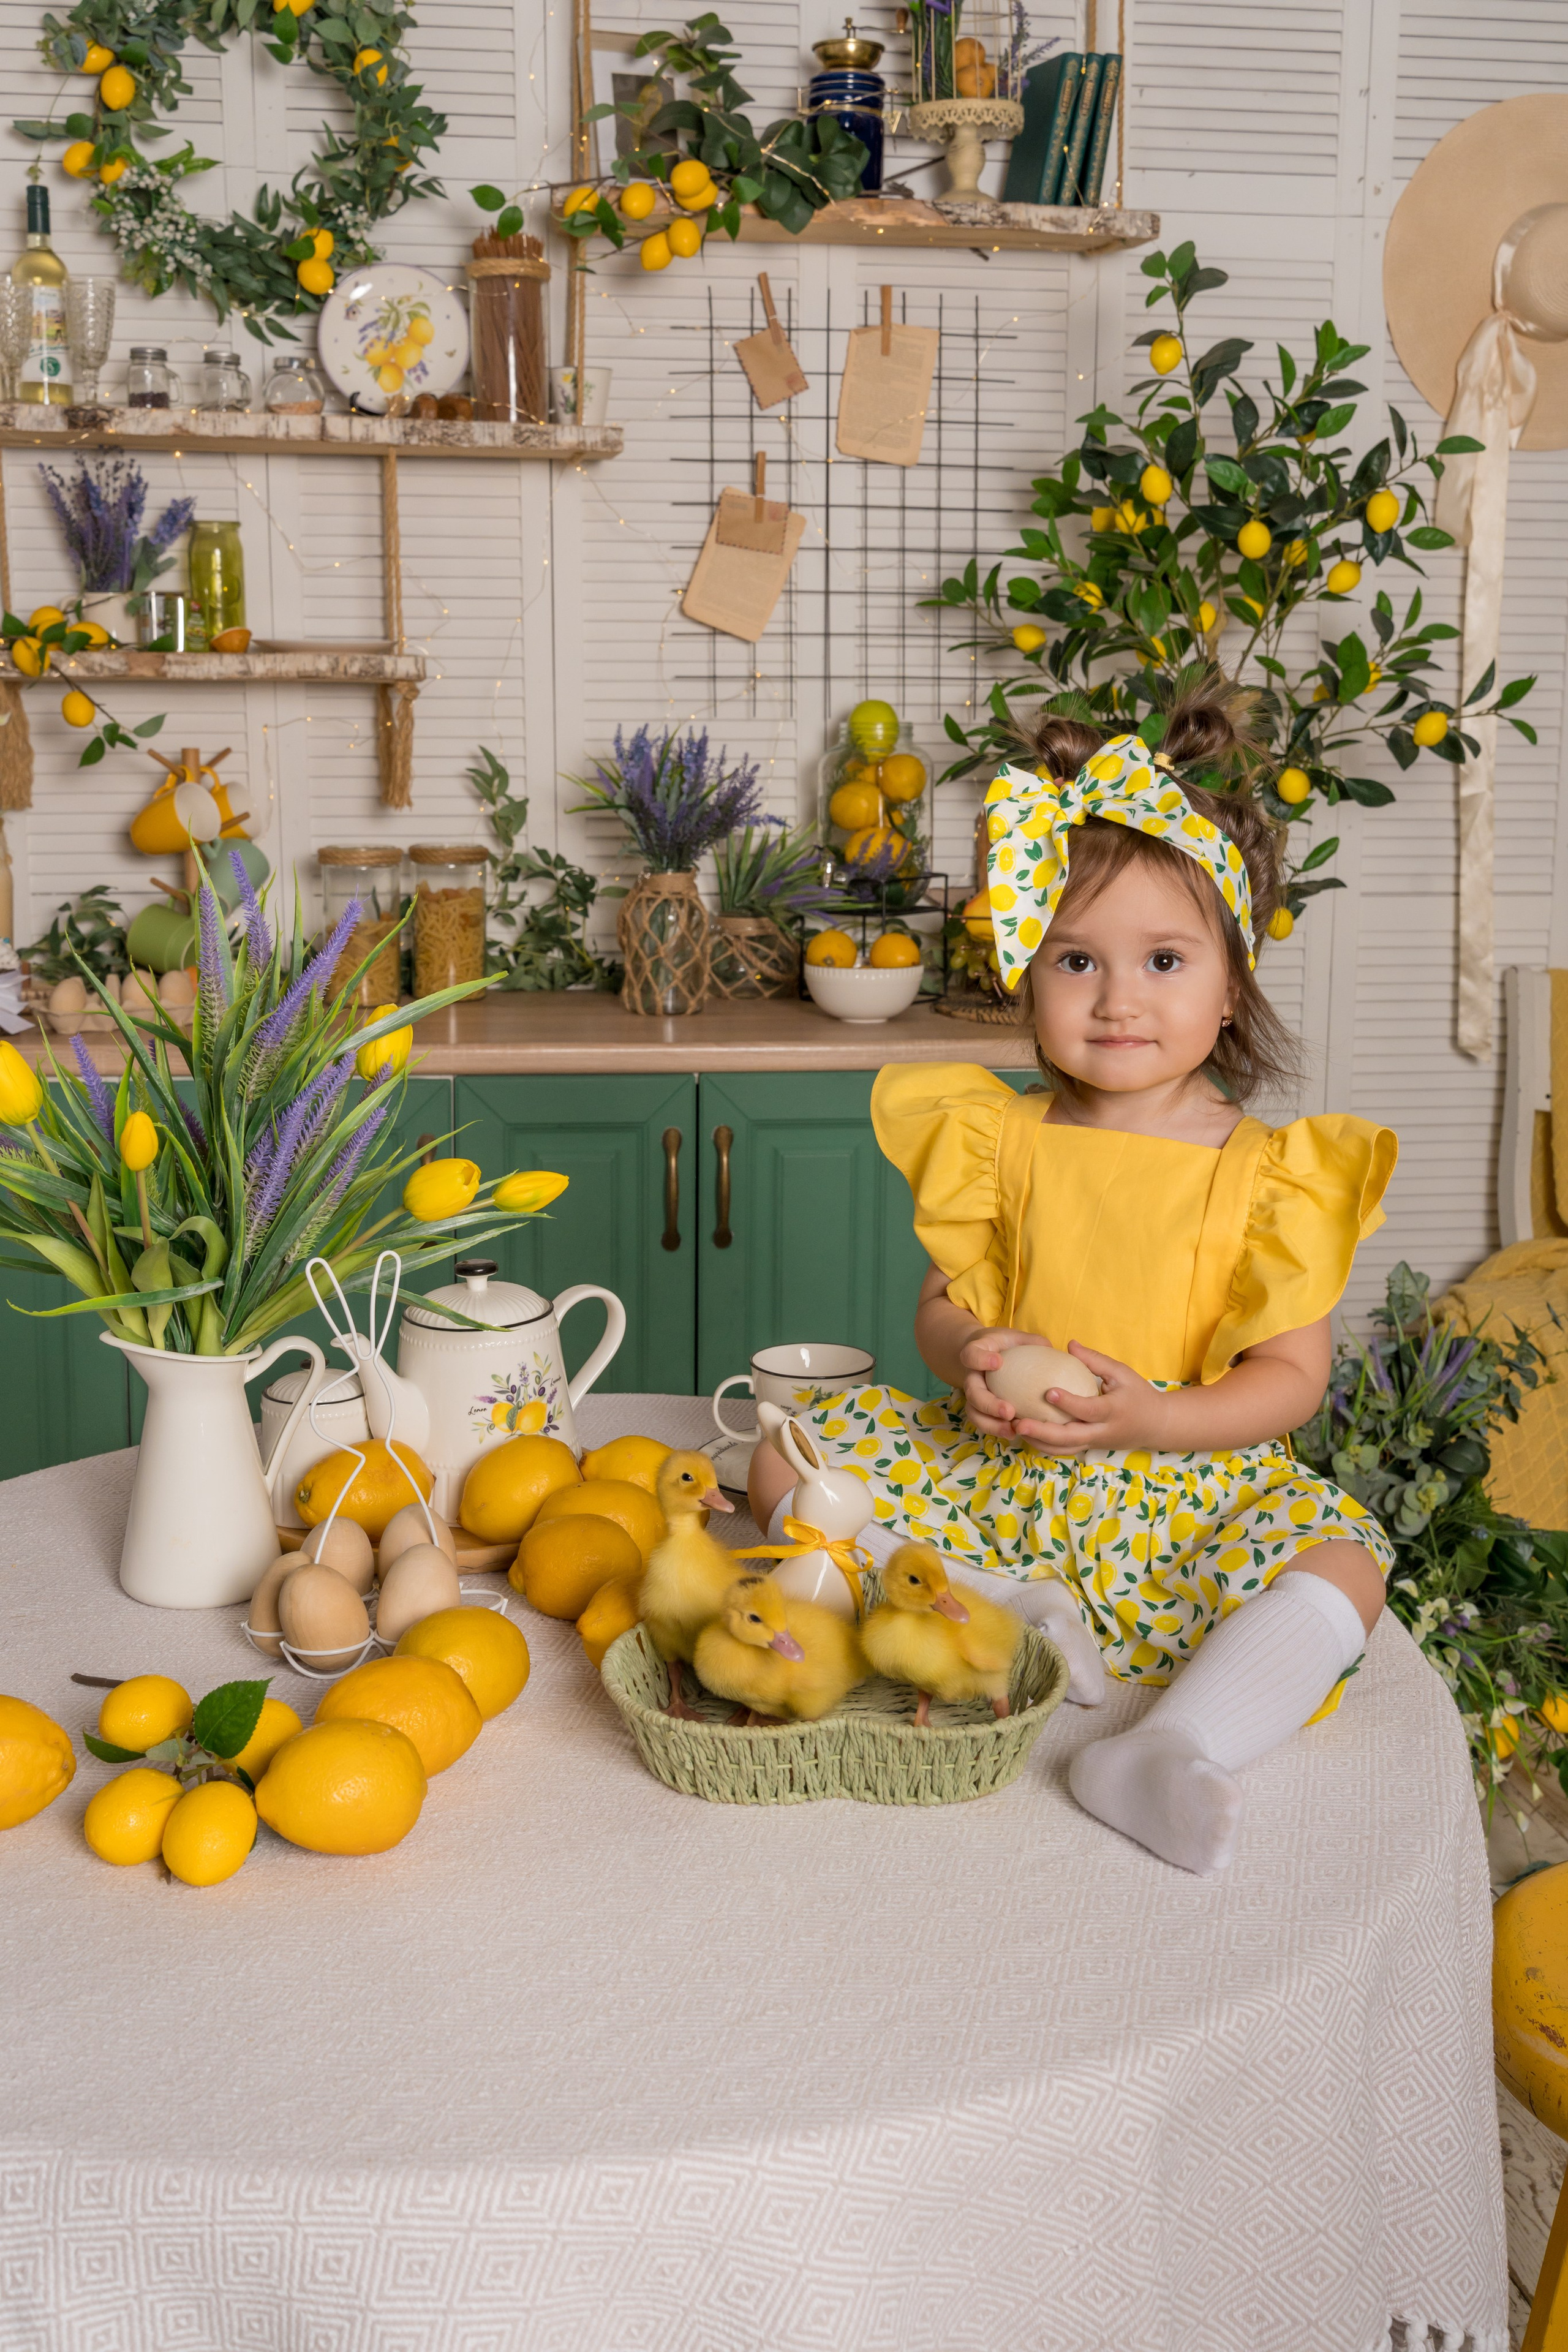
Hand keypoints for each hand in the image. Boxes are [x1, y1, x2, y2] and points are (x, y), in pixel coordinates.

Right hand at [957, 1326, 1052, 1438]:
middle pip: (971, 1392)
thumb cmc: (1007, 1345)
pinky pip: (984, 1422)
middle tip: (1009, 1411)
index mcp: (977, 1353)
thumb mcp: (1017, 1338)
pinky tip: (1015, 1433)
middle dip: (988, 1404)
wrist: (987, 1356)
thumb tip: (1053, 1351)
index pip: (971, 1355)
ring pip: (974, 1412)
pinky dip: (997, 1429)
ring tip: (1012, 1430)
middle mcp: (971, 1376)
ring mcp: (974, 1394)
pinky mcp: (980, 1409)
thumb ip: (1033, 1342)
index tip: (997, 1362)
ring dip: (992, 1424)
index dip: (980, 1359)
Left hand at [1015, 1342, 1174, 1452]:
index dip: (1068, 1402)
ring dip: (1038, 1442)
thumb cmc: (1138, 1394)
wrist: (1157, 1425)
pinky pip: (1065, 1450)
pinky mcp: (1089, 1448)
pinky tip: (1027, 1434)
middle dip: (1042, 1432)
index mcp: (1113, 1411)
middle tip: (1018, 1423)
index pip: (1088, 1410)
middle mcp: (1102, 1431)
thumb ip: (1095, 1361)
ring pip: (1064, 1449)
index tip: (1047, 1392)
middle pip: (1070, 1438)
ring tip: (1015, 1429)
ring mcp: (1095, 1443)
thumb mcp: (1122, 1373)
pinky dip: (1045, 1446)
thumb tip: (1069, 1344)